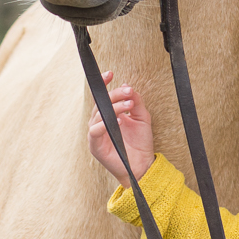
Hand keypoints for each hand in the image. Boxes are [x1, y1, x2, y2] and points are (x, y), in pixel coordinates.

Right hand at [87, 71, 153, 185]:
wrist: (143, 165)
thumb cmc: (140, 143)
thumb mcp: (142, 118)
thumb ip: (136, 102)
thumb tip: (128, 86)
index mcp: (109, 115)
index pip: (102, 97)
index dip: (103, 84)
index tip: (110, 74)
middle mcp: (100, 123)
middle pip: (100, 103)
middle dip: (114, 94)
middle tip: (128, 92)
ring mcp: (96, 134)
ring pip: (98, 115)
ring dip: (114, 107)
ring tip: (129, 105)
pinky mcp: (95, 146)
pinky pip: (95, 132)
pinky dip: (105, 125)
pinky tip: (119, 122)